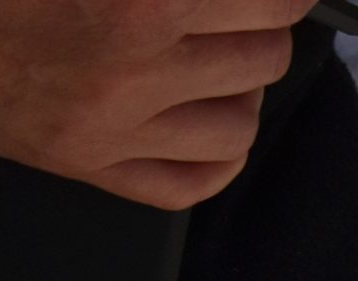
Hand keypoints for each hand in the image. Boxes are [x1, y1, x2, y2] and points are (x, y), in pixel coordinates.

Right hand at [0, 0, 311, 209]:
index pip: (272, 0)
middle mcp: (134, 66)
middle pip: (265, 57)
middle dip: (257, 29)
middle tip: (229, 13)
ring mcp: (112, 127)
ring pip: (242, 124)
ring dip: (237, 89)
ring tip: (210, 63)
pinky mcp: (85, 166)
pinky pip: (193, 185)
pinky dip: (214, 155)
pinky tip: (202, 122)